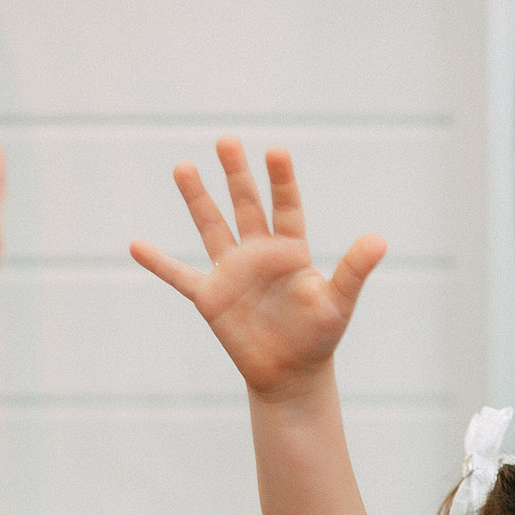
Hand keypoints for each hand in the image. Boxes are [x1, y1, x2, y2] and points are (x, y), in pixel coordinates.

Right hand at [131, 141, 386, 397]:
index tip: (276, 151)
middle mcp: (259, 254)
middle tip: (227, 139)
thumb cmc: (318, 336)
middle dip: (237, 174)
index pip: (287, 207)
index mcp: (291, 250)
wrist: (291, 374)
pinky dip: (159, 263)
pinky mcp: (211, 298)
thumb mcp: (338, 302)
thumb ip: (354, 270)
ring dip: (198, 199)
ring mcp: (232, 273)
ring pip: (211, 227)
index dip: (282, 181)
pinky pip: (181, 276)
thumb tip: (380, 240)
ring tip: (183, 166)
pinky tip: (135, 245)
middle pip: (245, 205)